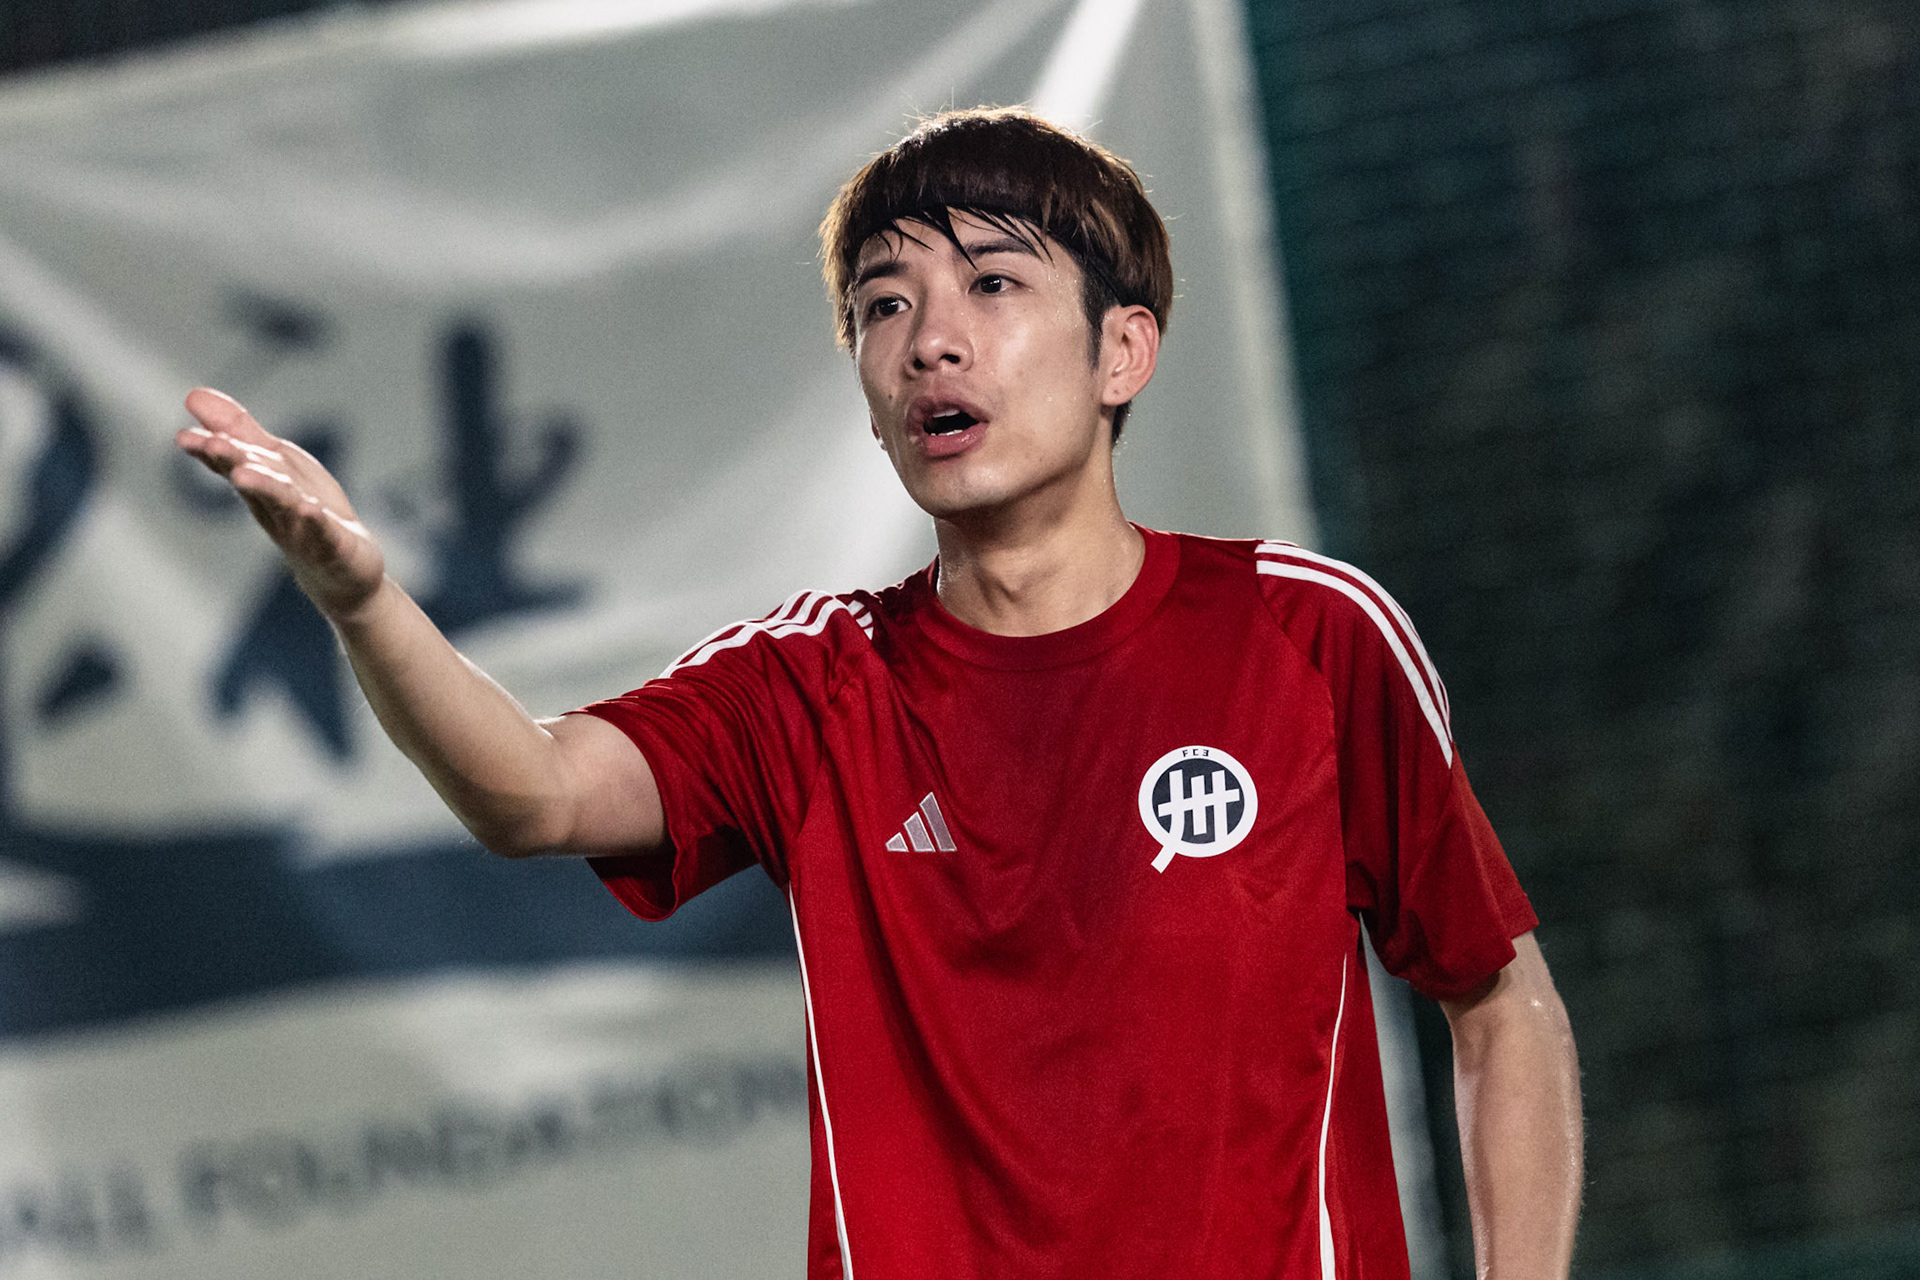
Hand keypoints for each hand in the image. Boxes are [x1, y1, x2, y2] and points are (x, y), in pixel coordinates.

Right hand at [177, 387, 386, 620]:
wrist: (341, 571)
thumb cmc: (304, 513)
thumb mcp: (275, 464)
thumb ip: (239, 432)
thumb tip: (193, 394)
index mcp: (260, 485)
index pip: (232, 464)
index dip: (209, 450)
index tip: (182, 437)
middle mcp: (276, 507)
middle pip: (253, 480)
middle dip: (234, 462)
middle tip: (212, 444)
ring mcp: (305, 529)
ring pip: (283, 504)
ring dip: (265, 488)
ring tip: (245, 474)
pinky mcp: (335, 546)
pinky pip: (324, 533)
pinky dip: (316, 522)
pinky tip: (310, 508)